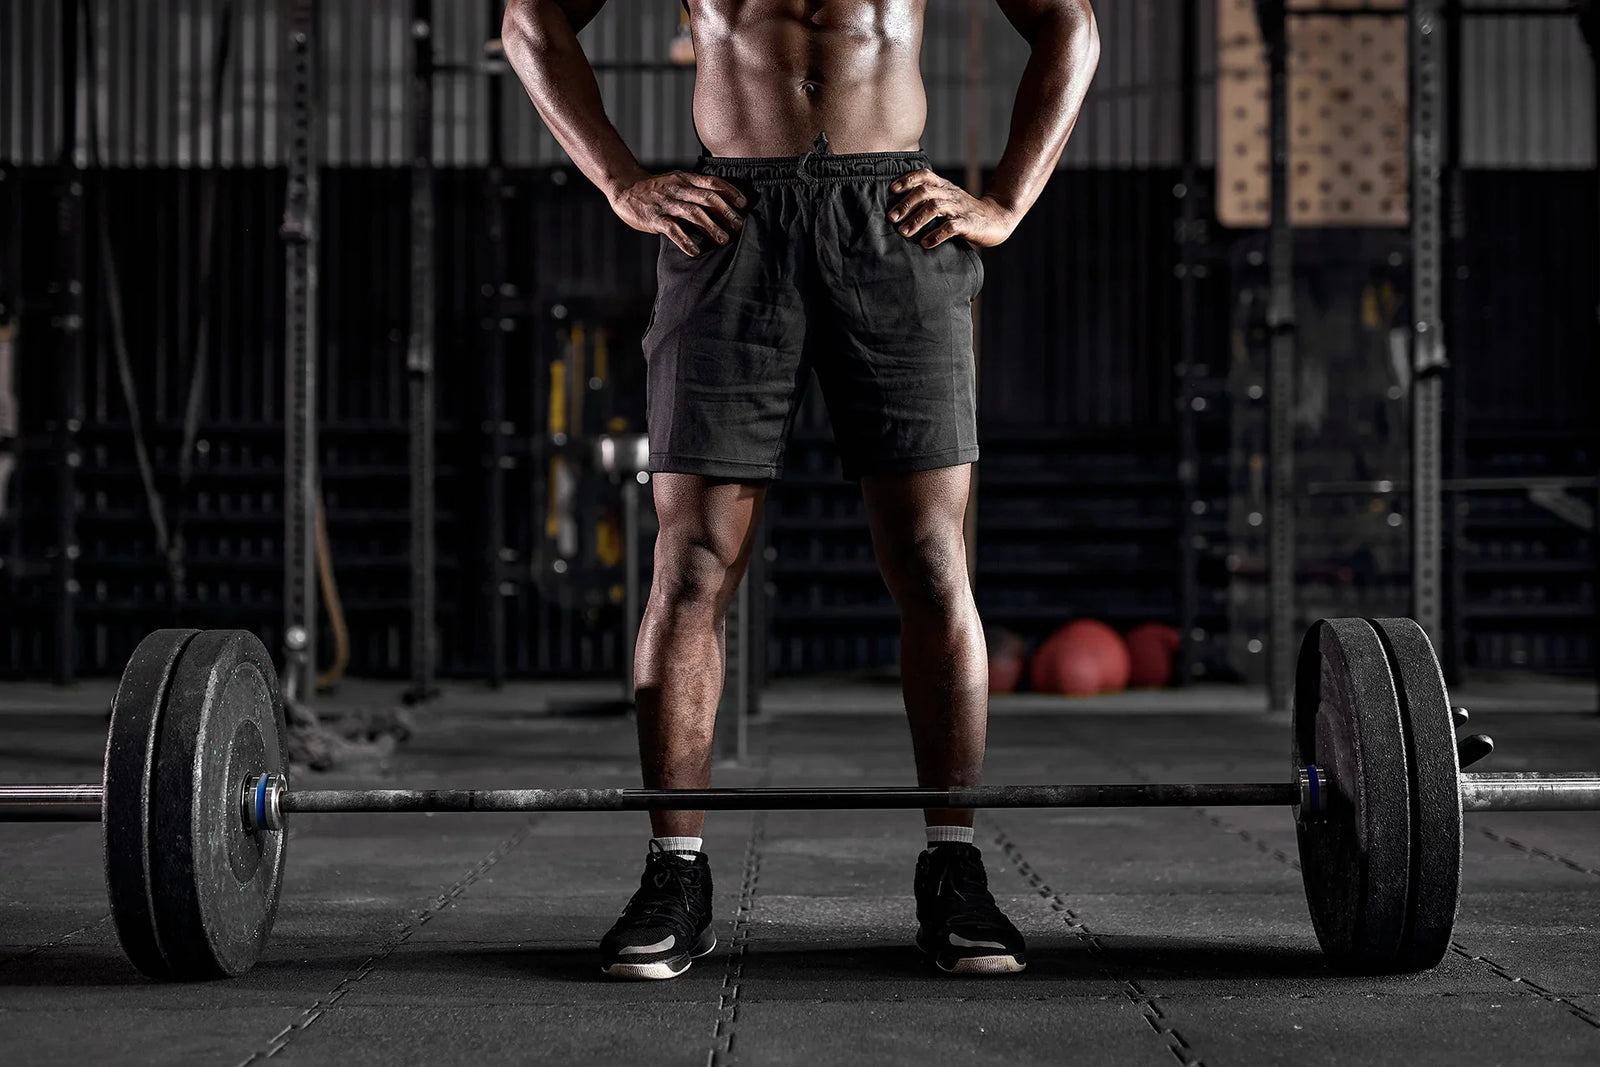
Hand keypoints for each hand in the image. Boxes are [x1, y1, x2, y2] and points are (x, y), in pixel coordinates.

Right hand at [609, 171, 745, 255]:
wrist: (624, 188)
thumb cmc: (656, 189)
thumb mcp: (677, 181)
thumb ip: (695, 190)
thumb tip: (722, 205)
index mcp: (685, 178)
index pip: (711, 182)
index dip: (730, 192)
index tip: (744, 204)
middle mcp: (677, 189)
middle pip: (706, 198)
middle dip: (725, 212)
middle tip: (739, 225)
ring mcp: (665, 203)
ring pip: (692, 213)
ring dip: (710, 227)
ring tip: (724, 240)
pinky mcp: (654, 218)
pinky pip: (671, 229)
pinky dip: (684, 240)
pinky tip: (695, 251)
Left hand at [887, 170, 1015, 249]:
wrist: (995, 219)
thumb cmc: (964, 212)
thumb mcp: (947, 200)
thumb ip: (928, 201)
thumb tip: (898, 211)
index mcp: (944, 187)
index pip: (924, 175)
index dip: (907, 180)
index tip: (892, 190)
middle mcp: (950, 194)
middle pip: (925, 192)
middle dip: (906, 204)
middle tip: (892, 218)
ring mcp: (959, 208)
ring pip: (935, 208)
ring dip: (917, 220)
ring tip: (904, 232)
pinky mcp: (968, 223)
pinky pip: (950, 227)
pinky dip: (936, 235)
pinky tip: (926, 244)